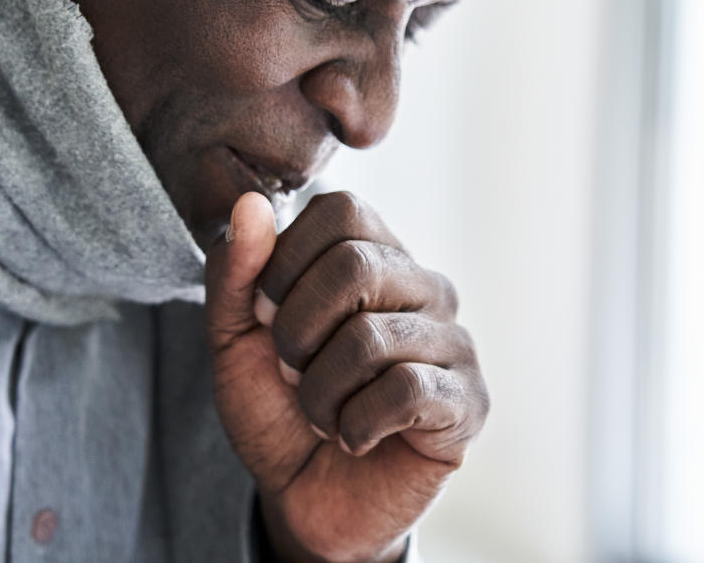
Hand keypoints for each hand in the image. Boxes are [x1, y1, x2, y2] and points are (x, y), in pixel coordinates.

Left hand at [204, 191, 488, 562]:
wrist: (305, 499)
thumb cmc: (278, 411)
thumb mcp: (234, 340)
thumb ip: (235, 273)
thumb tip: (250, 204)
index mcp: (375, 256)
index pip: (340, 210)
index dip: (285, 263)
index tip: (269, 316)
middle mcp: (424, 287)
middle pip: (355, 266)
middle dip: (297, 332)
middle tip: (293, 371)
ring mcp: (453, 342)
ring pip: (371, 338)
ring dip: (319, 393)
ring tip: (324, 415)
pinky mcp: (468, 401)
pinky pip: (406, 390)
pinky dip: (357, 425)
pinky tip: (357, 438)